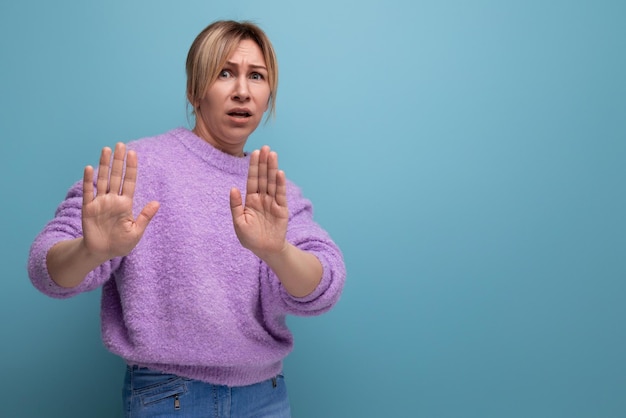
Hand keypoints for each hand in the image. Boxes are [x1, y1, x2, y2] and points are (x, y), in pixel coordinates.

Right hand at [82, 143, 158, 260]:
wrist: (102, 253)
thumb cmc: (121, 243)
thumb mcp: (136, 232)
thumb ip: (145, 217)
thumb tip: (157, 203)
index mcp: (126, 204)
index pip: (130, 182)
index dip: (131, 168)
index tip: (133, 153)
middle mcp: (113, 200)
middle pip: (116, 176)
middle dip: (118, 161)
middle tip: (121, 145)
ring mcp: (100, 203)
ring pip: (103, 180)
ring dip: (104, 165)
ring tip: (107, 150)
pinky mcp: (88, 209)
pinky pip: (88, 192)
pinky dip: (88, 180)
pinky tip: (89, 168)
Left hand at [230, 146, 287, 258]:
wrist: (265, 250)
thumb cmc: (249, 238)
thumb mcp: (238, 223)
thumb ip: (235, 206)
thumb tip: (233, 188)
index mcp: (250, 200)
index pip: (252, 180)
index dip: (253, 166)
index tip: (255, 153)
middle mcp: (262, 198)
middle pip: (263, 177)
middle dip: (264, 163)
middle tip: (266, 147)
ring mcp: (273, 202)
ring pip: (272, 182)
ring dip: (273, 168)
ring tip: (273, 155)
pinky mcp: (282, 209)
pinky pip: (280, 194)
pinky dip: (280, 184)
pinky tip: (280, 172)